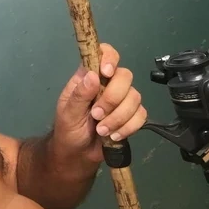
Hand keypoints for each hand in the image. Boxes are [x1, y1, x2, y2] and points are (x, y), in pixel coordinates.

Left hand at [52, 44, 146, 163]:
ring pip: (135, 96)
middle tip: (96, 115)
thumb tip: (92, 75)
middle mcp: (107, 83)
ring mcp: (121, 99)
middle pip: (125, 76)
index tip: (106, 73)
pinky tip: (114, 135)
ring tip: (101, 130)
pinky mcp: (131, 116)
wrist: (78, 154)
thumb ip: (79, 95)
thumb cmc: (68, 128)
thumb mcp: (68, 112)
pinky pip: (141, 115)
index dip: (109, 58)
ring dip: (119, 117)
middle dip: (113, 98)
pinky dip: (128, 127)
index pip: (104, 53)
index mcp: (88, 76)